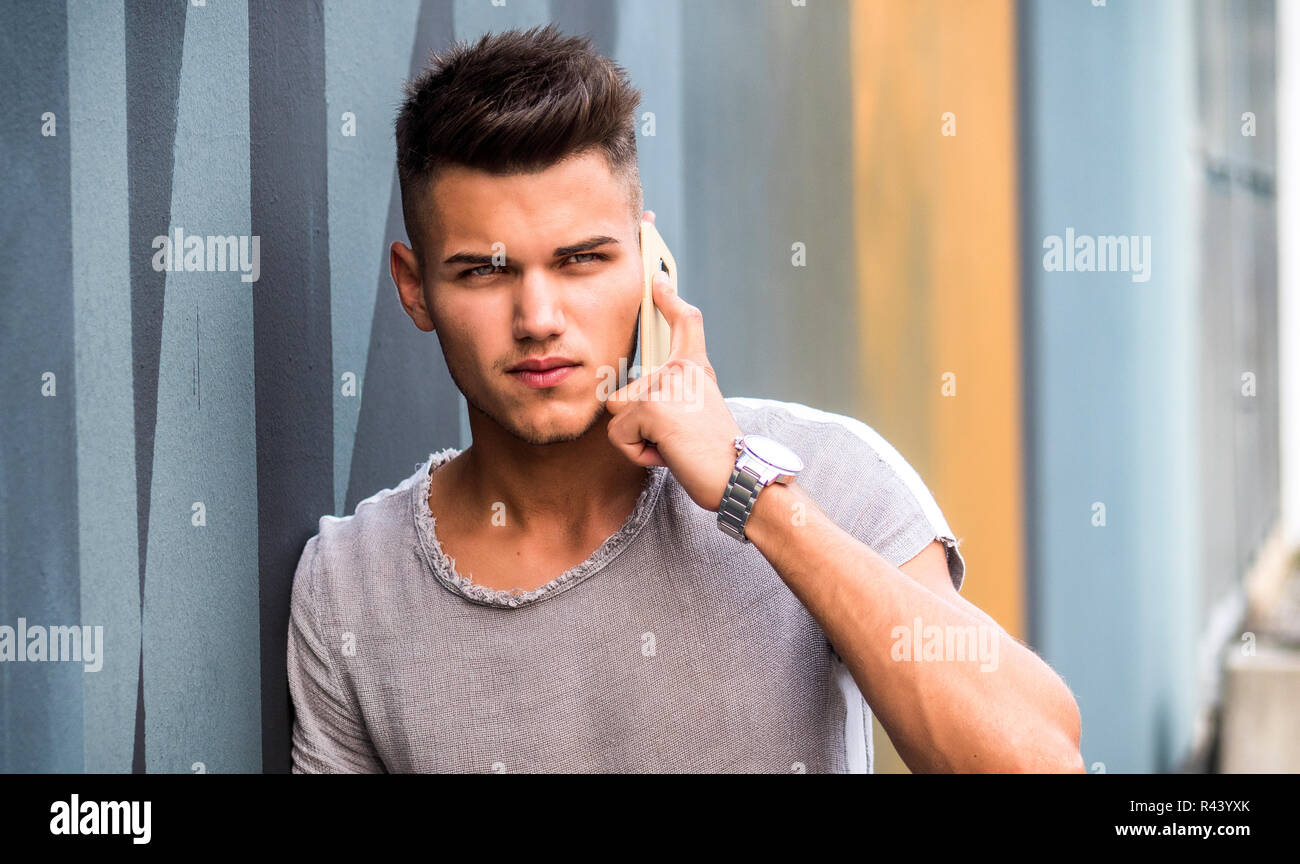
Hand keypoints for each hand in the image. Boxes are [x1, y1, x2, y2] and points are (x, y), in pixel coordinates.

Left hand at [603, 217, 742, 511]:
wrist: (740, 477)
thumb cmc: (718, 454)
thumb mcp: (701, 410)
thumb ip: (676, 394)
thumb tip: (640, 395)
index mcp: (695, 368)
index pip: (685, 321)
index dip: (669, 298)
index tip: (657, 279)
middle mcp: (681, 369)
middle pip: (623, 388)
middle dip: (634, 422)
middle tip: (674, 438)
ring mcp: (665, 384)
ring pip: (616, 412)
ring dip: (636, 439)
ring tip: (672, 446)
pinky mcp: (651, 406)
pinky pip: (618, 435)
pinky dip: (637, 454)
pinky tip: (669, 455)